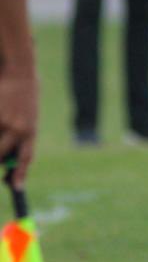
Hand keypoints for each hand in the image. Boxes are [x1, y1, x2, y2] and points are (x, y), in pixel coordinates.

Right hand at [0, 74, 37, 190]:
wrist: (20, 73)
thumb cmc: (24, 99)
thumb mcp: (28, 119)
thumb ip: (20, 139)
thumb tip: (5, 164)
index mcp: (30, 131)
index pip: (25, 158)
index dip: (20, 174)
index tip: (16, 188)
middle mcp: (17, 128)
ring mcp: (2, 120)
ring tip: (4, 123)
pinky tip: (1, 115)